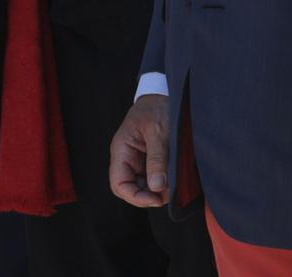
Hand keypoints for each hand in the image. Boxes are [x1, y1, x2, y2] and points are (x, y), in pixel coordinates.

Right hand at [108, 93, 170, 207]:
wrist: (164, 91)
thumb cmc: (157, 106)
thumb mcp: (159, 131)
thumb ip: (157, 159)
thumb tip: (156, 187)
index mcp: (122, 150)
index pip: (119, 184)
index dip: (136, 197)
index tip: (156, 199)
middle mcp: (126, 157)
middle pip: (130, 187)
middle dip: (148, 195)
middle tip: (168, 194)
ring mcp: (137, 158)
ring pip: (142, 184)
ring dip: (156, 189)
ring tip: (172, 186)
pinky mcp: (148, 157)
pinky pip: (151, 176)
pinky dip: (161, 181)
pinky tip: (172, 179)